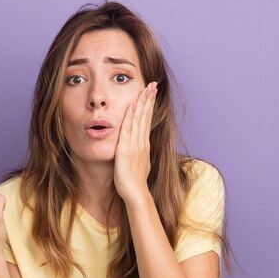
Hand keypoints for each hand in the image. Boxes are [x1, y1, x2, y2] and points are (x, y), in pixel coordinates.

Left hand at [114, 81, 157, 203]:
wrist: (136, 193)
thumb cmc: (134, 182)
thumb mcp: (138, 164)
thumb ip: (137, 155)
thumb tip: (138, 151)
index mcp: (143, 145)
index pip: (147, 121)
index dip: (149, 106)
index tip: (151, 93)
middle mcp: (141, 142)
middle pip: (145, 116)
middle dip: (149, 99)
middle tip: (153, 84)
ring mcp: (135, 145)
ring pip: (139, 119)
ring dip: (142, 103)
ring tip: (146, 89)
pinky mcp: (126, 150)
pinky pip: (129, 129)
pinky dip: (131, 116)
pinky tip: (133, 105)